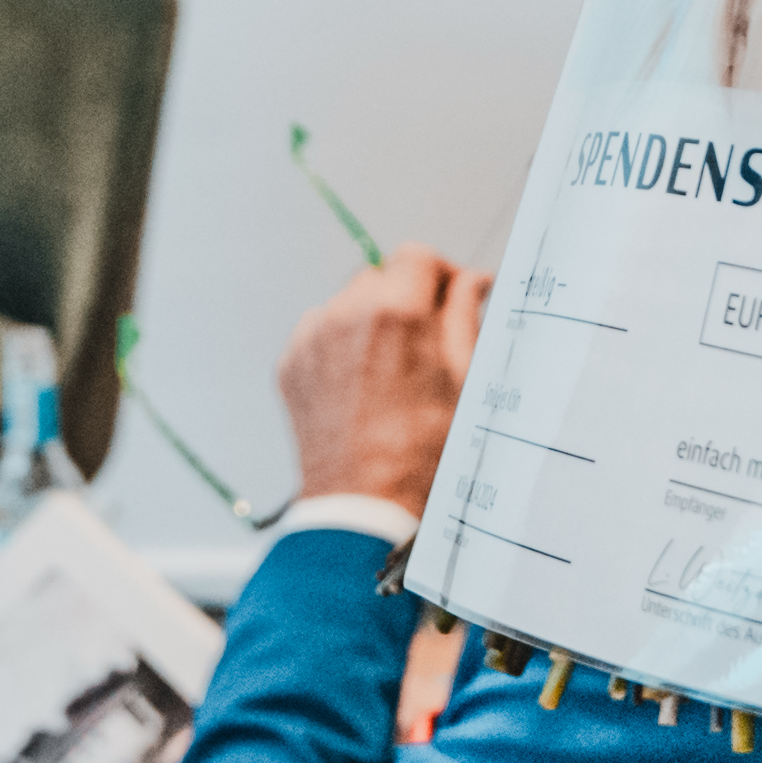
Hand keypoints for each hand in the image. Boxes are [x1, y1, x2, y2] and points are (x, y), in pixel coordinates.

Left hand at [278, 248, 490, 508]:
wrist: (366, 506)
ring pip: (346, 304)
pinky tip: (361, 385)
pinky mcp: (290, 365)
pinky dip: (340, 347)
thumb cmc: (426, 450)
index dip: (440, 274)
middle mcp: (345, 313)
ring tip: (390, 370)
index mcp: (397, 310)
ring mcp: (311, 339)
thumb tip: (471, 280)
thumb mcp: (465, 379)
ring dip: (369, 321)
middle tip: (424, 343)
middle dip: (404, 298)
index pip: (417, 255)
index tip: (450, 300)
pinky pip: (319, 334)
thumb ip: (465, 316)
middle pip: (380, 277)